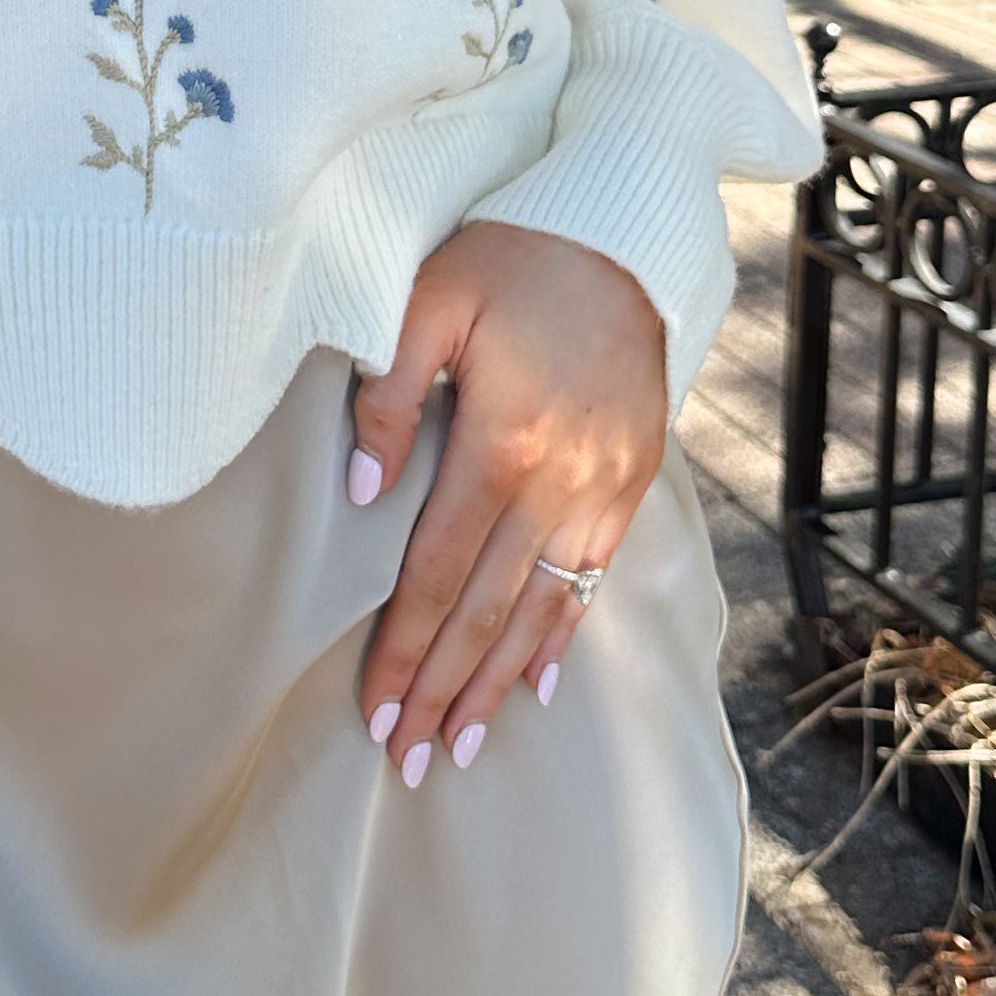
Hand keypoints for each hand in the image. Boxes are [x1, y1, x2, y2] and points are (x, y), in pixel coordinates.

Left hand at [348, 220, 667, 782]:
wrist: (623, 234)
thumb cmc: (511, 258)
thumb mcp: (428, 301)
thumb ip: (389, 396)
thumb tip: (364, 491)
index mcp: (501, 442)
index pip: (437, 573)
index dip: (405, 648)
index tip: (377, 710)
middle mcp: (559, 480)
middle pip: (488, 610)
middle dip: (446, 691)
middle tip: (409, 760)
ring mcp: (602, 486)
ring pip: (543, 608)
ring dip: (499, 682)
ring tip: (463, 744)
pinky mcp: (631, 480)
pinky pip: (592, 575)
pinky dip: (563, 634)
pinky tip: (540, 684)